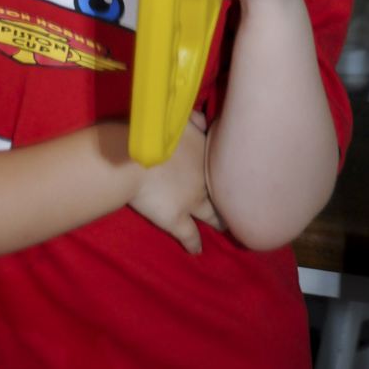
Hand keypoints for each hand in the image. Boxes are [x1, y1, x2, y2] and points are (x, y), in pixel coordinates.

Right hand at [129, 112, 222, 253]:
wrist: (132, 157)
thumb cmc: (152, 132)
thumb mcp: (177, 118)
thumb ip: (194, 119)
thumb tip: (204, 121)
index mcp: (204, 154)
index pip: (221, 165)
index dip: (226, 171)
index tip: (232, 175)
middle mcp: (203, 180)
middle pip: (221, 192)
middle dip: (229, 198)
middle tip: (236, 204)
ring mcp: (192, 202)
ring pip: (212, 215)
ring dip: (218, 221)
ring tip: (225, 227)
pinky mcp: (177, 219)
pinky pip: (190, 235)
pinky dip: (193, 244)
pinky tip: (196, 251)